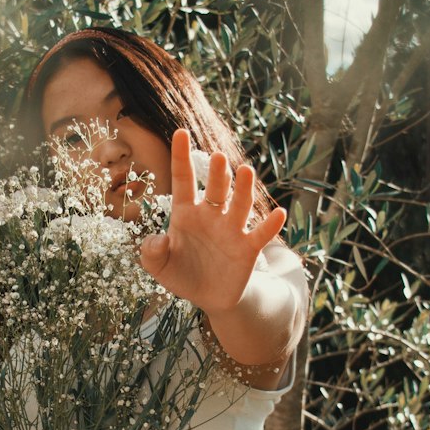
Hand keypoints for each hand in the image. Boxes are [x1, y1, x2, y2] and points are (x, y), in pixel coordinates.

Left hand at [138, 128, 286, 312]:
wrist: (209, 297)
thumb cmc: (182, 274)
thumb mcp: (159, 267)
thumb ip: (151, 253)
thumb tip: (157, 240)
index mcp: (186, 213)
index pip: (184, 180)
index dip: (181, 157)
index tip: (180, 132)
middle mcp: (211, 215)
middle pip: (216, 189)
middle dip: (218, 173)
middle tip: (218, 157)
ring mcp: (232, 229)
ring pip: (240, 204)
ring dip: (243, 188)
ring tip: (246, 171)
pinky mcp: (248, 248)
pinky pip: (261, 234)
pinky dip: (271, 225)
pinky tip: (278, 213)